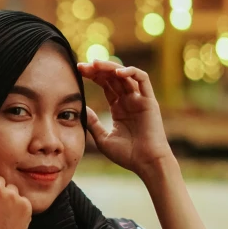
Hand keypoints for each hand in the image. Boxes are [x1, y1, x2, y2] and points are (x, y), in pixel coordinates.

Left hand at [78, 60, 173, 176]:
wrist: (146, 163)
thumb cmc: (127, 155)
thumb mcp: (103, 138)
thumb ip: (92, 122)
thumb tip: (80, 108)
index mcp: (119, 108)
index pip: (105, 85)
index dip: (92, 76)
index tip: (78, 71)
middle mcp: (129, 100)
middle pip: (113, 77)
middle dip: (97, 70)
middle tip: (83, 65)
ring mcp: (140, 99)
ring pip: (125, 75)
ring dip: (110, 67)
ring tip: (95, 64)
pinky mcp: (150, 100)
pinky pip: (143, 79)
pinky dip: (131, 72)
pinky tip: (117, 72)